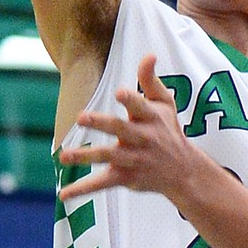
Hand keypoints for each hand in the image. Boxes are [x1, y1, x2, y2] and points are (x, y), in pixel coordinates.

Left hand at [58, 54, 190, 203]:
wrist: (183, 171)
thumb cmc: (169, 130)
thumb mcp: (166, 104)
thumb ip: (151, 80)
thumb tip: (149, 54)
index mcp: (152, 118)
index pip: (140, 106)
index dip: (131, 100)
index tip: (119, 92)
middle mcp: (143, 138)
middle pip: (121, 130)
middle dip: (102, 123)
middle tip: (82, 117)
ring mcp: (134, 159)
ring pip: (109, 157)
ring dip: (86, 156)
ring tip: (64, 156)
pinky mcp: (126, 177)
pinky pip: (102, 183)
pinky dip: (83, 189)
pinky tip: (63, 194)